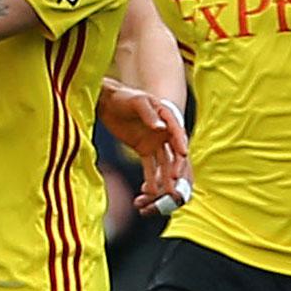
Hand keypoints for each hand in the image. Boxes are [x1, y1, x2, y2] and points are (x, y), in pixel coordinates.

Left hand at [97, 82, 191, 212]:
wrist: (107, 102)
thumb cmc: (124, 97)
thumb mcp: (137, 101)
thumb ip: (149, 114)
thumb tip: (160, 128)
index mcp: (167, 118)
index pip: (177, 133)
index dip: (181, 144)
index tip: (183, 155)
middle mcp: (165, 132)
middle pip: (174, 153)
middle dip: (175, 168)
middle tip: (175, 181)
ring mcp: (155, 143)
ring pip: (164, 163)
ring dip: (165, 178)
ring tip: (165, 194)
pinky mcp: (144, 150)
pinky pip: (150, 167)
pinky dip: (150, 179)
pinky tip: (150, 192)